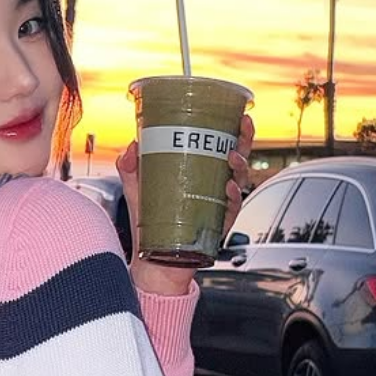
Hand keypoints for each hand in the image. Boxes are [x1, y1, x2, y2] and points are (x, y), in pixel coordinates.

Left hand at [116, 114, 254, 294]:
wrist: (152, 260)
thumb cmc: (148, 223)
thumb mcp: (136, 189)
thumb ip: (129, 166)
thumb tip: (132, 145)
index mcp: (200, 173)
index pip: (222, 146)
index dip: (234, 130)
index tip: (239, 115)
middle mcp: (213, 187)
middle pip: (238, 160)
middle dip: (245, 141)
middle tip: (243, 128)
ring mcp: (218, 207)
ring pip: (240, 182)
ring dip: (239, 167)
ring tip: (231, 157)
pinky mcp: (218, 226)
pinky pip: (232, 211)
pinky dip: (233, 198)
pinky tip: (228, 189)